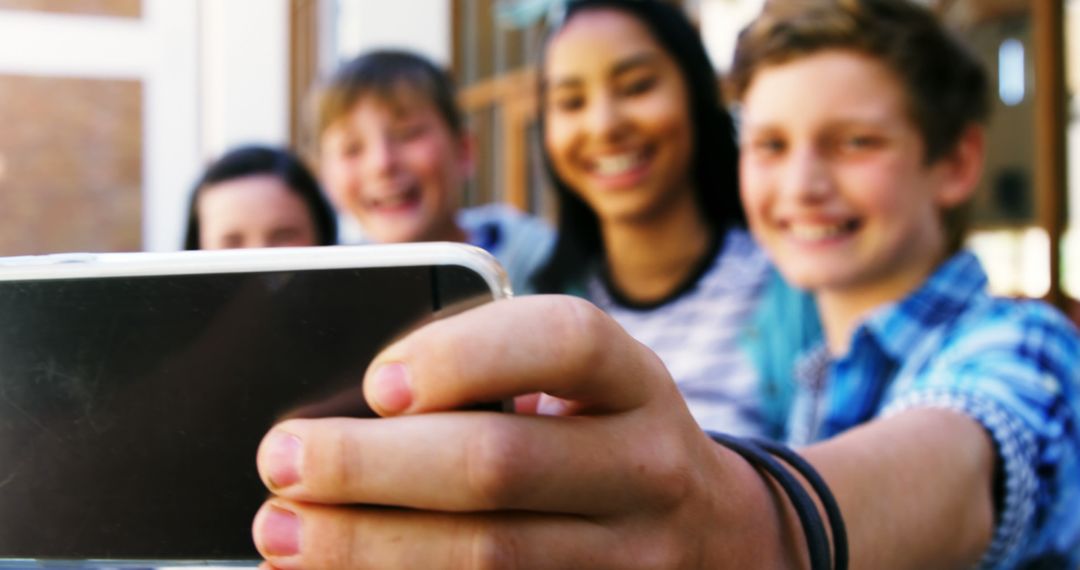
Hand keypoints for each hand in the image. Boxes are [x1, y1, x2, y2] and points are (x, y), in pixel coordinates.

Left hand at [251, 295, 787, 568]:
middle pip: (503, 463)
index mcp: (633, 382)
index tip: (374, 381)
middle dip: (373, 466)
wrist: (711, 535)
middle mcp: (646, 467)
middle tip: (279, 460)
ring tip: (283, 531)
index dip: (464, 353)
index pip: (564, 342)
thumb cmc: (606, 437)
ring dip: (369, 547)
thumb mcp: (582, 387)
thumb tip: (355, 407)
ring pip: (491, 557)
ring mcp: (634, 557)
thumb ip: (492, 377)